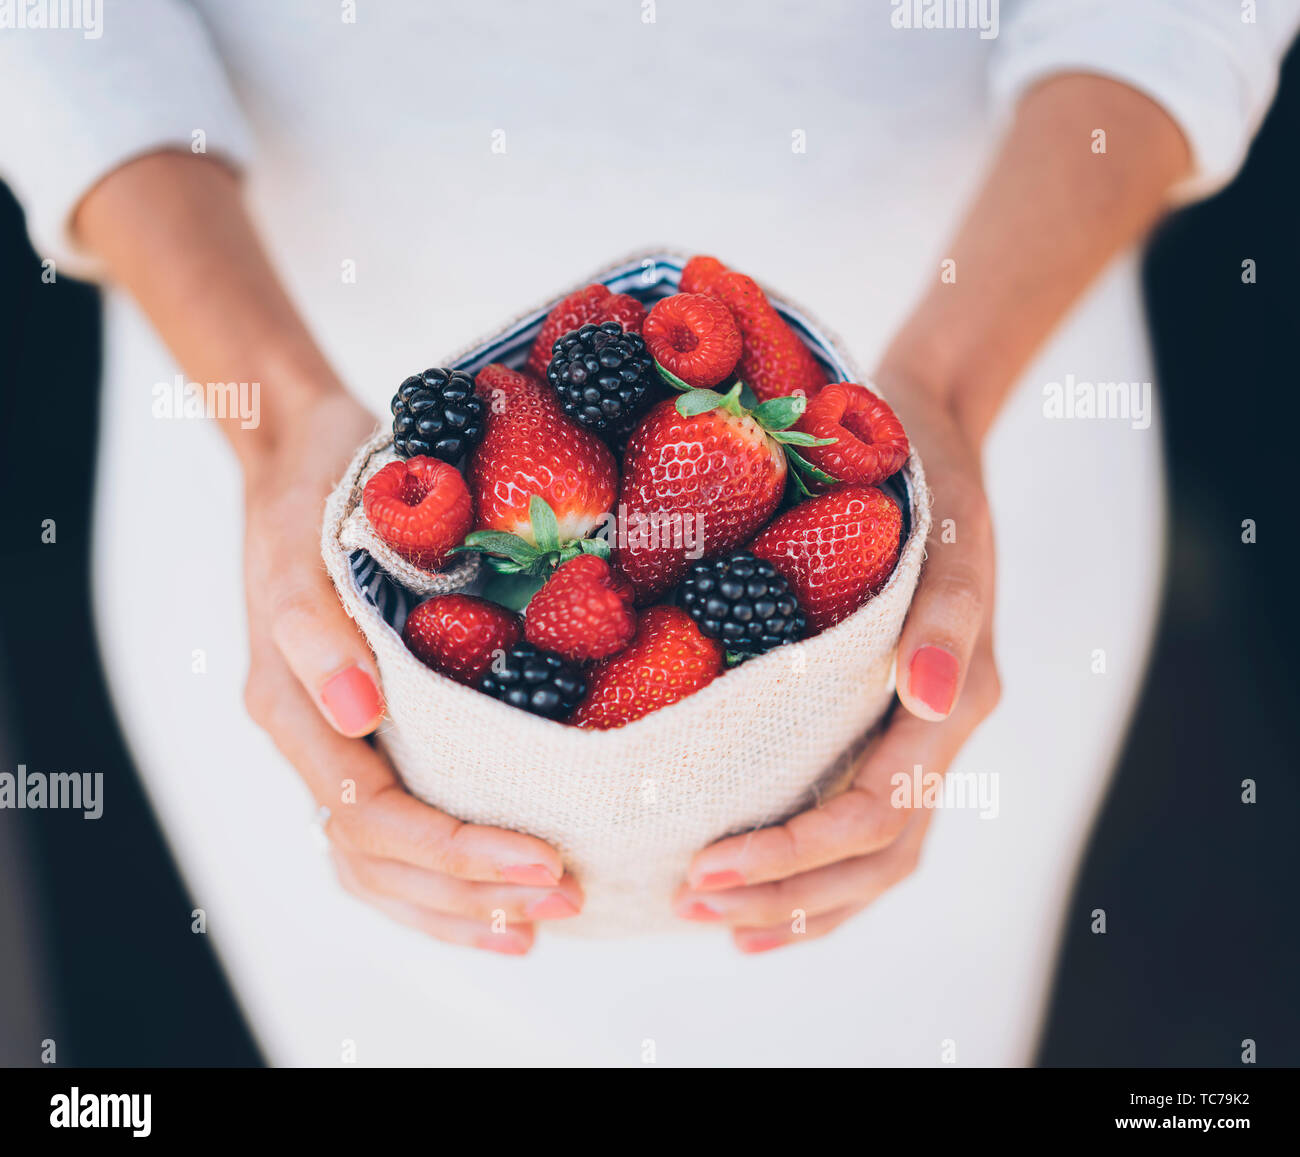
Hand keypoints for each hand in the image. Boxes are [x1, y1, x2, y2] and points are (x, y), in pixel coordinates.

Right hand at [240, 389, 583, 952]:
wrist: (308, 461)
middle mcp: (313, 740)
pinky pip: (391, 833)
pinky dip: (440, 879)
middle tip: (564, 900)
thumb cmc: (317, 496)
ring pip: (381, 866)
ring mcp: (336, 744)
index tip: (541, 860)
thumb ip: (318, 629)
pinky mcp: (366, 735)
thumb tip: (357, 711)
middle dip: (469, 890)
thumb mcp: (307, 542)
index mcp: (291, 707)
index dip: (453, 851)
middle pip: (380, 857)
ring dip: (457, 904)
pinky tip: (499, 900)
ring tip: (539, 925)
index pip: (370, 815)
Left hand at [674, 374, 999, 951]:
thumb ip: (947, 620)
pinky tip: (764, 896)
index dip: (797, 853)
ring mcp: (920, 740)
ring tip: (721, 926)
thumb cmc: (927, 491)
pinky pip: (867, 828)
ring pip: (874, 859)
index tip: (708, 867)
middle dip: (789, 893)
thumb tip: (934, 696)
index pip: (874, 811)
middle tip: (693, 905)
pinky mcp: (891, 730)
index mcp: (956, 702)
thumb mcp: (944, 539)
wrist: (934, 446)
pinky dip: (820, 875)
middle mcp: (940, 736)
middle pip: (874, 858)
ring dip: (803, 904)